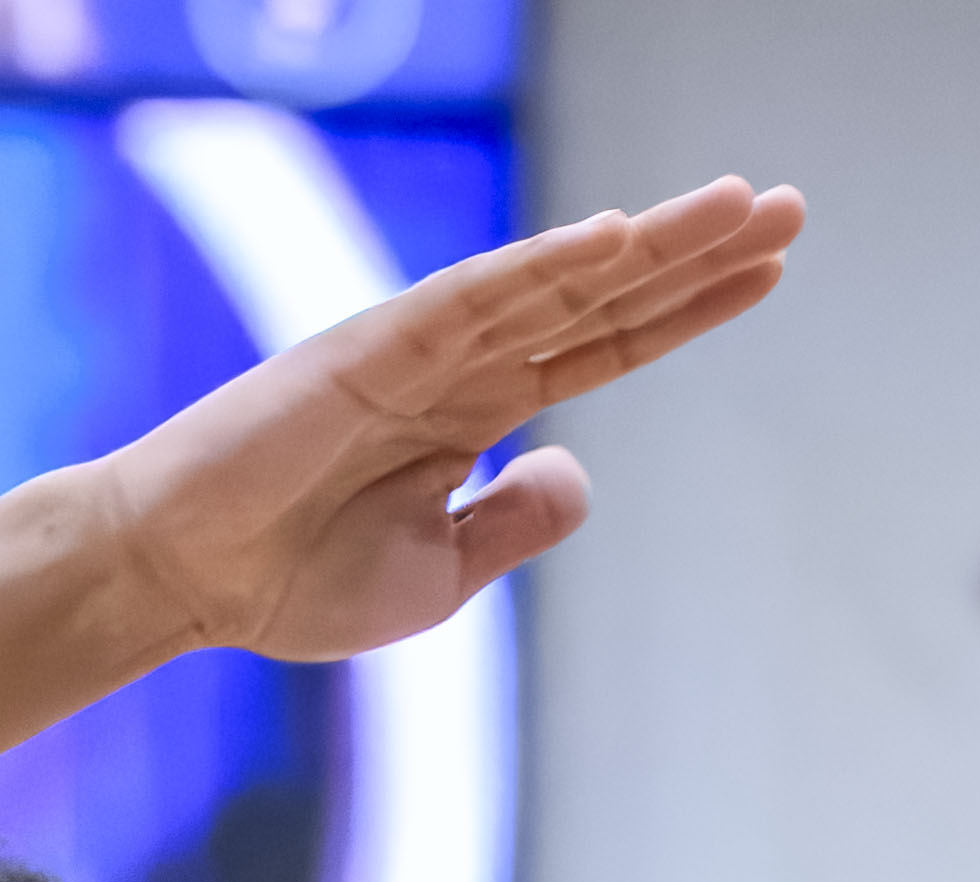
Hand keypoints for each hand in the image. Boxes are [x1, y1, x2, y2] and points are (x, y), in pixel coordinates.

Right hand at [98, 180, 803, 667]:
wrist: (191, 577)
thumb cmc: (297, 577)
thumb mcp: (441, 572)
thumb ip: (513, 521)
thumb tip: (579, 472)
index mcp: (479, 410)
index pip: (608, 344)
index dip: (687, 306)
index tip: (766, 269)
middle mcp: (463, 361)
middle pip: (605, 294)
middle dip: (697, 252)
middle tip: (788, 207)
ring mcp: (422, 345)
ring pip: (559, 280)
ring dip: (650, 243)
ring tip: (738, 206)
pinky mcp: (372, 348)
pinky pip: (475, 301)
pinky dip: (544, 267)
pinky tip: (615, 240)